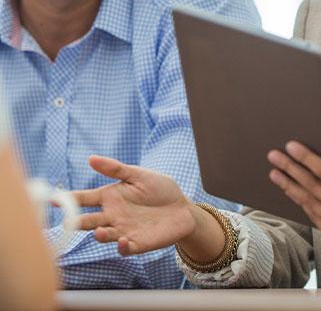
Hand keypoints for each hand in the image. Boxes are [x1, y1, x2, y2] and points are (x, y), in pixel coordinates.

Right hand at [72, 156, 195, 255]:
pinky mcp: (136, 243)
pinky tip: (123, 240)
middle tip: (68, 221)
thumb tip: (91, 158)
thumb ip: (116, 169)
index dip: (67, 199)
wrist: (182, 208)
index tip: (51, 199)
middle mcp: (112, 216)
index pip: (83, 199)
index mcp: (110, 197)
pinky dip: (121, 246)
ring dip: (99, 235)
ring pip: (103, 236)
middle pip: (87, 220)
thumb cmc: (160, 189)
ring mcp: (122, 230)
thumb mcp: (138, 175)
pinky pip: (124, 248)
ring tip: (99, 230)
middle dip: (75, 222)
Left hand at [268, 142, 320, 249]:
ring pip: (308, 201)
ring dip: (289, 185)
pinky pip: (313, 216)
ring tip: (276, 173)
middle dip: (290, 168)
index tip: (291, 146)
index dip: (306, 158)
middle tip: (274, 156)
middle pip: (311, 185)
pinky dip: (300, 202)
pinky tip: (290, 190)